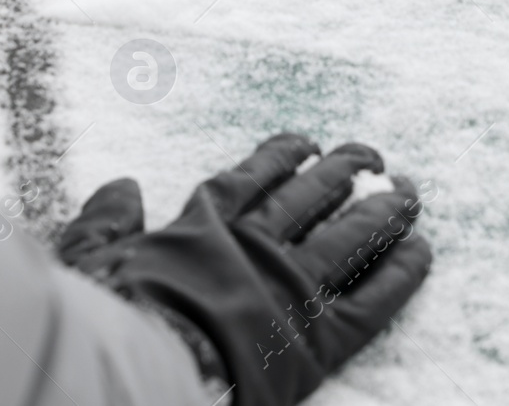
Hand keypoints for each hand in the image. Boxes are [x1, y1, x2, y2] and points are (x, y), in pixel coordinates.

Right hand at [58, 134, 432, 405]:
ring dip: (381, 210)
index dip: (279, 159)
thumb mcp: (88, 261)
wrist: (146, 366)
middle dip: (343, 173)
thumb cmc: (110, 319)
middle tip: (370, 154)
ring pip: (349, 237)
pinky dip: (400, 273)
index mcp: (203, 227)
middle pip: (309, 199)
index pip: (250, 182)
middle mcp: (255, 246)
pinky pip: (373, 299)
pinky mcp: (319, 337)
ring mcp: (292, 288)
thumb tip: (121, 187)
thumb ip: (106, 223)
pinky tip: (421, 250)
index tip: (303, 144)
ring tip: (407, 190)